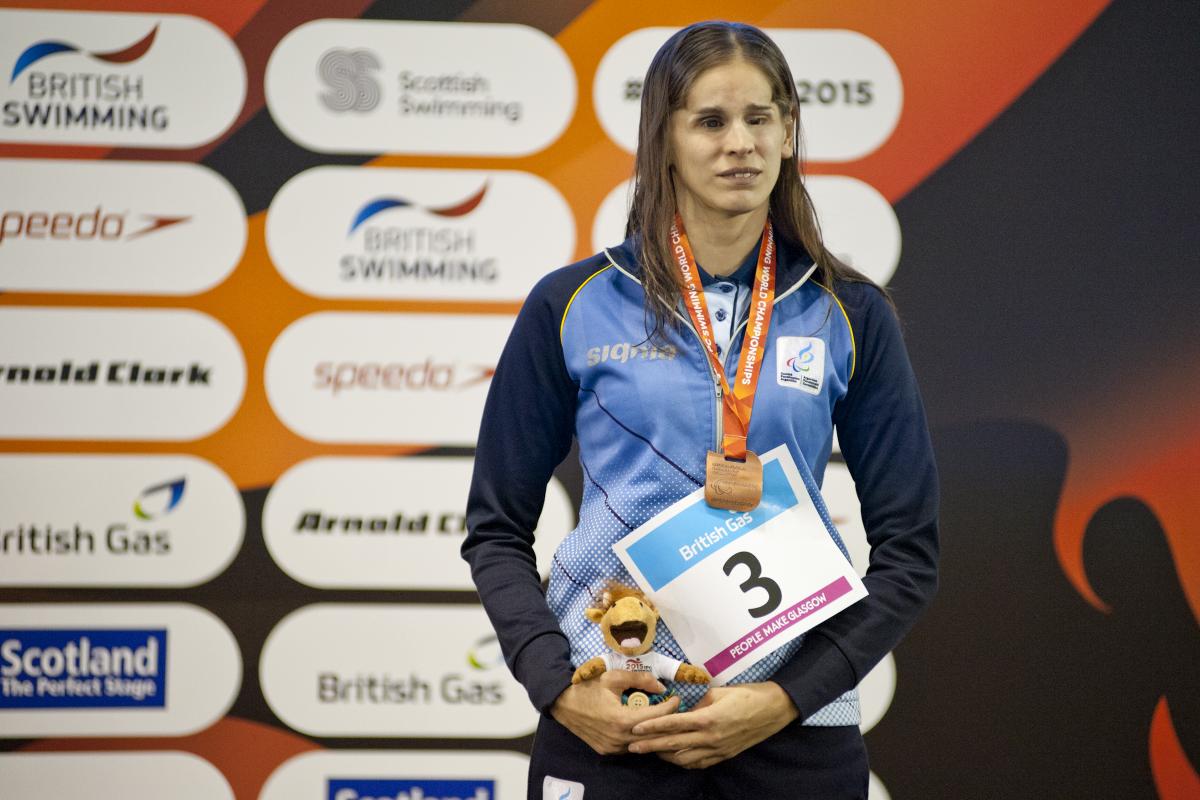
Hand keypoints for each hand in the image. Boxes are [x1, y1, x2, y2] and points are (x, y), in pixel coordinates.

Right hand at [550, 669, 681, 754]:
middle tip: (674, 709)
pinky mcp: (607, 751)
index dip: (669, 707)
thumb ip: (640, 679)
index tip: (677, 698)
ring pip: (642, 743)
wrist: (562, 703)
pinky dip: (639, 738)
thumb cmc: (588, 687)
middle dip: (666, 721)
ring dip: (653, 731)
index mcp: (621, 721)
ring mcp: (613, 748)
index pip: (655, 717)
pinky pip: (630, 747)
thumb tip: (662, 686)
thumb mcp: (613, 677)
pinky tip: (644, 727)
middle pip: (652, 734)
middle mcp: (619, 739)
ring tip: (661, 717)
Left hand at [627, 681, 797, 768]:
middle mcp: (710, 738)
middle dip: (651, 746)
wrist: (773, 710)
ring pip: (684, 759)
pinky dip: (683, 761)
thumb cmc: (746, 694)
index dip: (652, 727)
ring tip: (650, 751)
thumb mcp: (718, 693)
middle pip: (673, 745)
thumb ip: (697, 704)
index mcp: (708, 719)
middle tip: (632, 746)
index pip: (673, 724)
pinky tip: (674, 757)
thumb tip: (682, 711)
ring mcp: (717, 750)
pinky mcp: (724, 756)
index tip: (636, 729)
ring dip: (665, 756)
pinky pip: (699, 764)